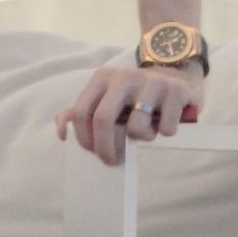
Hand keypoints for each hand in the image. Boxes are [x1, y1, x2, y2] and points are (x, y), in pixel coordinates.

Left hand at [55, 61, 206, 166]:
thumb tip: (61, 131)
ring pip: (137, 128)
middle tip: (112, 161)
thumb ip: (81, 113)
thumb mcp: (107, 99)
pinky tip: (166, 121)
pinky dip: (165, 132)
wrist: (175, 78)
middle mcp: (125, 75)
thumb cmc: (134, 97)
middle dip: (105, 148)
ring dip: (143, 138)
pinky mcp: (175, 90)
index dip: (84, 138)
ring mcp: (152, 81)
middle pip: (104, 119)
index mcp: (103, 77)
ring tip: (147, 130)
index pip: (81, 112)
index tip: (93, 152)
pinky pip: (165, 128)